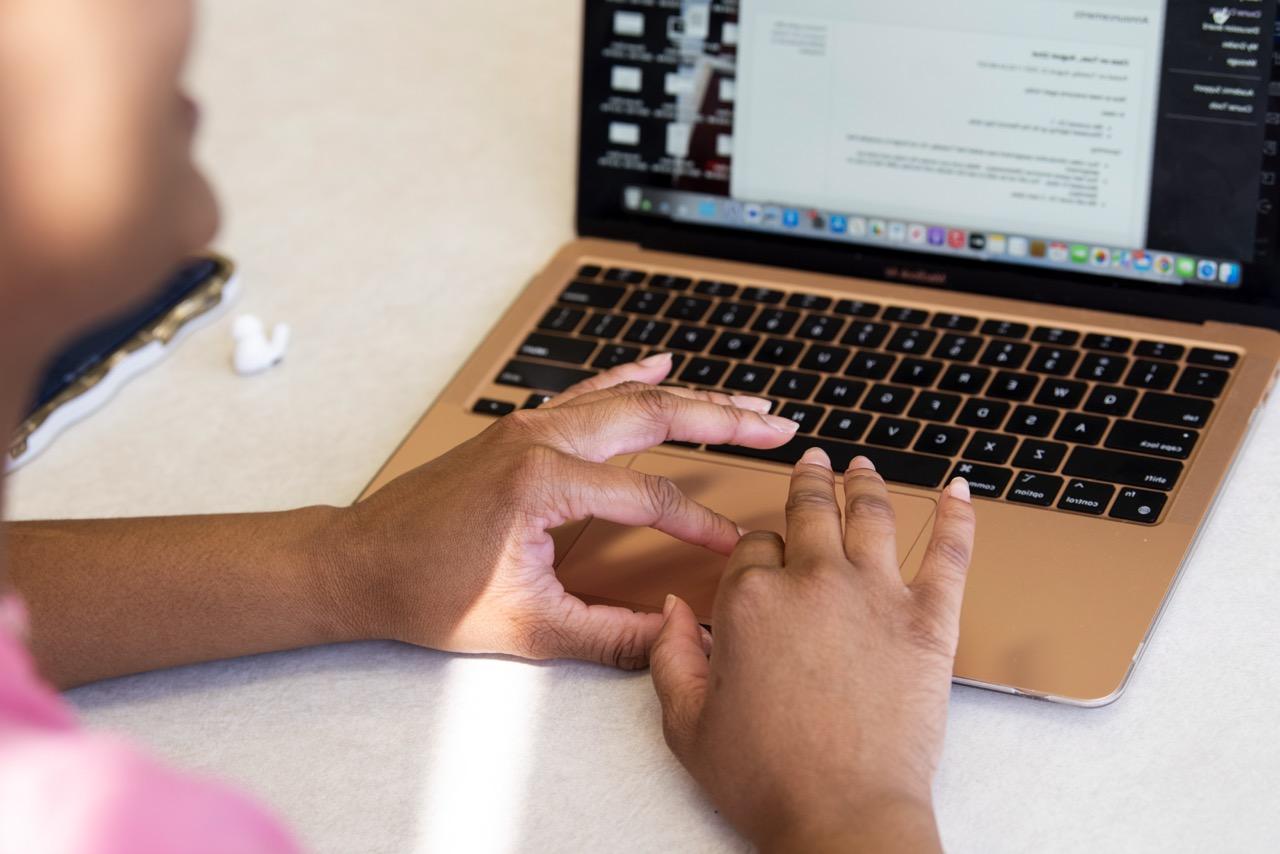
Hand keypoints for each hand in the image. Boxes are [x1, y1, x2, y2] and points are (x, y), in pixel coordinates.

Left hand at [330, 354, 801, 668]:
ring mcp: (527, 426)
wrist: (359, 562)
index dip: (699, 524)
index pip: (648, 497)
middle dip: (723, 420)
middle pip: (654, 416)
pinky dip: (630, 378)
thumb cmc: (428, 593)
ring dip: (690, 397)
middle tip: (780, 425)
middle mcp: (538, 438)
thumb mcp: (526, 629)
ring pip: (627, 398)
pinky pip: (588, 392)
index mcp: (542, 482)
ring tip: (747, 401)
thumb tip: (676, 639)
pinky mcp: (518, 430)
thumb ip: (610, 636)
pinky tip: (662, 362)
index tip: (734, 550)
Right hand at [650, 449, 975, 851]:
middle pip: (809, 511)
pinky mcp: (929, 619)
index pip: (752, 547)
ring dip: (864, 481)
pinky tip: (959, 489)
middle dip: (808, 482)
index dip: (755, 550)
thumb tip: (671, 610)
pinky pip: (950, 550)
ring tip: (860, 465)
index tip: (760, 558)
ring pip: (871, 513)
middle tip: (813, 462)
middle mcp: (813, 582)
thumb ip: (669, 655)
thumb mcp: (685, 723)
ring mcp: (876, 594)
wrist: (844, 816)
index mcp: (750, 600)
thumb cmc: (767, 779)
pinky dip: (957, 514)